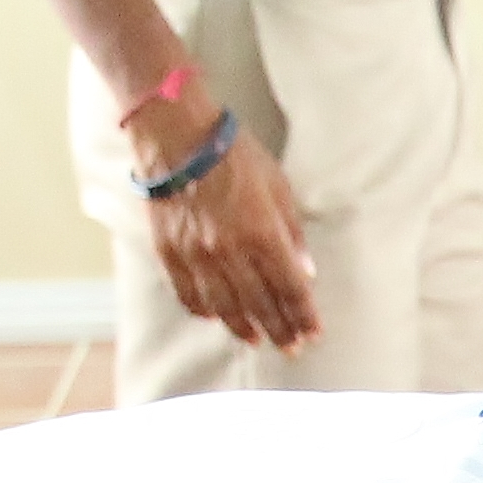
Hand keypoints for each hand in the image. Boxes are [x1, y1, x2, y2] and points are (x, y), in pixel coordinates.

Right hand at [131, 92, 316, 352]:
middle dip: (279, 330)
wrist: (177, 134)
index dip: (304, 316)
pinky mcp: (169, 250)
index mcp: (263, 235)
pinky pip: (187, 292)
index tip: (313, 334)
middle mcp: (230, 251)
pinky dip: (203, 309)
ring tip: (256, 340)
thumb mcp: (278, 187)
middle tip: (291, 348)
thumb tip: (306, 272)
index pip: (290, 289)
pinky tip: (215, 317)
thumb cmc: (234, 155)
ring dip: (243, 327)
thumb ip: (293, 234)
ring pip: (223, 305)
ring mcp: (197, 254)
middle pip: (260, 304)